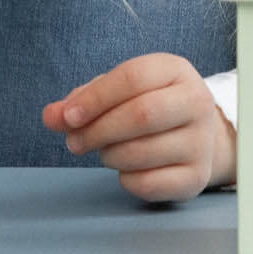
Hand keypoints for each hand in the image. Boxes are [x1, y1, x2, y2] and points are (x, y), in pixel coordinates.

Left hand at [41, 53, 235, 202]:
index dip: (95, 98)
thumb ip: (82, 101)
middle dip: (98, 130)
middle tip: (73, 142)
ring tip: (105, 151)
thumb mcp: (118, 92)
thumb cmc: (148, 106)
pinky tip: (126, 169)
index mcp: (177, 70)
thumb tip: (51, 116)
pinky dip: (125, 179)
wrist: (196, 136)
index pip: (133, 77)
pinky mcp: (197, 177)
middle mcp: (197, 102)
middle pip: (142, 114)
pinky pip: (148, 183)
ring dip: (109, 155)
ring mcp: (201, 141)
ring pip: (142, 152)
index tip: (67, 117)